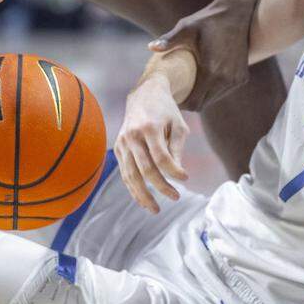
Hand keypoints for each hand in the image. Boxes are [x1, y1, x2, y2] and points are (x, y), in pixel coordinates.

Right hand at [114, 73, 189, 213]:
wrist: (144, 94)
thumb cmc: (166, 111)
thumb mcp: (179, 125)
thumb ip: (177, 149)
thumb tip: (177, 175)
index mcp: (149, 128)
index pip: (161, 157)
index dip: (173, 172)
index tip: (186, 179)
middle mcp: (132, 136)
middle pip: (145, 169)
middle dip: (160, 187)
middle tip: (176, 197)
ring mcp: (122, 142)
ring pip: (130, 175)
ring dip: (142, 195)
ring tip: (155, 209)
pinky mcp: (118, 148)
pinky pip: (124, 172)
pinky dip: (132, 188)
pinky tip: (143, 199)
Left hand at [149, 0, 252, 110]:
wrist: (236, 12)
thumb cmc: (208, 20)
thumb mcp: (186, 27)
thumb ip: (169, 40)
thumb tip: (150, 47)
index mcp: (211, 71)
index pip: (194, 103)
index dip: (181, 104)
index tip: (172, 96)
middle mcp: (226, 79)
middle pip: (204, 104)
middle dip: (190, 101)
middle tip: (178, 92)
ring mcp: (236, 79)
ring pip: (215, 99)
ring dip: (202, 96)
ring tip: (190, 87)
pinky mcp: (242, 76)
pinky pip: (225, 91)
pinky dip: (214, 90)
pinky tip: (205, 81)